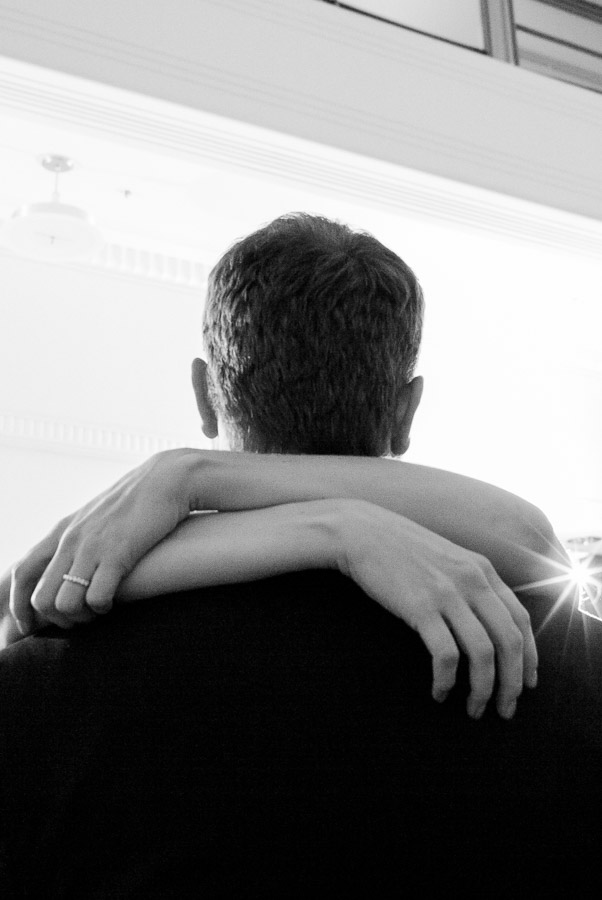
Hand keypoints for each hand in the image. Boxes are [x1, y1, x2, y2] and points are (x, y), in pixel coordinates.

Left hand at [9, 450, 196, 634]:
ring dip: (80, 617)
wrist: (166, 480)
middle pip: (40, 598)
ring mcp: (92, 547)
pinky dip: (102, 609)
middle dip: (56, 619)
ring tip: (96, 611)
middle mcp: (70, 541)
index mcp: (61, 532)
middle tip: (78, 619)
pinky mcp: (117, 554)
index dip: (18, 605)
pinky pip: (96, 597)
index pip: (22, 573)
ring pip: (64, 604)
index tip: (30, 625)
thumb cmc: (136, 502)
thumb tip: (70, 566)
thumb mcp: (95, 518)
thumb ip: (78, 540)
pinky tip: (113, 602)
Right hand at [337, 501, 537, 718]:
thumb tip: (485, 622)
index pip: (522, 619)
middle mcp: (473, 581)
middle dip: (512, 683)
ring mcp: (447, 593)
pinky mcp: (420, 607)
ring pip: (483, 653)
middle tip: (505, 709)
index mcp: (483, 570)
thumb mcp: (447, 558)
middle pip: (510, 641)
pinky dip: (447, 680)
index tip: (527, 683)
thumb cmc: (400, 549)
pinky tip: (439, 692)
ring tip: (474, 709)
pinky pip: (446, 655)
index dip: (530, 657)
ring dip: (483, 689)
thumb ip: (470, 583)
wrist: (362, 532)